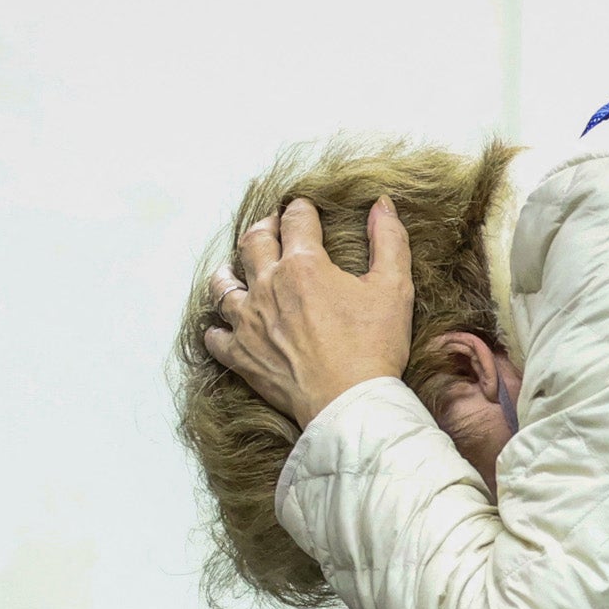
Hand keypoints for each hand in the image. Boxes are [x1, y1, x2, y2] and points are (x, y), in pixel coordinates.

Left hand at [202, 196, 413, 427]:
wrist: (349, 404)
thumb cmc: (373, 347)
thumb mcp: (394, 288)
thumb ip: (388, 240)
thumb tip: (381, 204)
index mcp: (303, 265)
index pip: (296, 220)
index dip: (301, 209)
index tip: (304, 208)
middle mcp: (267, 287)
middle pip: (253, 242)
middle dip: (263, 227)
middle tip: (271, 226)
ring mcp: (248, 322)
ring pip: (222, 285)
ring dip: (228, 271)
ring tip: (235, 269)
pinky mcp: (241, 356)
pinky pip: (215, 336)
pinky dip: (216, 328)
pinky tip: (223, 326)